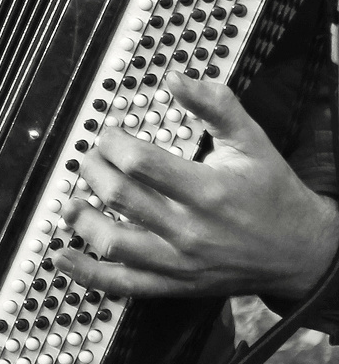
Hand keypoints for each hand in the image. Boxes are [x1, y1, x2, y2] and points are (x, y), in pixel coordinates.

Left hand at [58, 72, 338, 300]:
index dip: (113, 142)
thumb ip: (214, 104)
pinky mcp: (176, 285)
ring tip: (69, 202)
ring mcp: (181, 263)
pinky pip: (125, 284)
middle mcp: (190, 230)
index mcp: (207, 191)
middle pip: (122, 198)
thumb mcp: (251, 139)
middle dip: (94, 171)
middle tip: (89, 158)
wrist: (300, 251)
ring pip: (116, 244)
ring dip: (83, 221)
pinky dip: (88, 273)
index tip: (109, 133)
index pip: (141, 164)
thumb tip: (174, 78)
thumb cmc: (272, 190)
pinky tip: (63, 256)